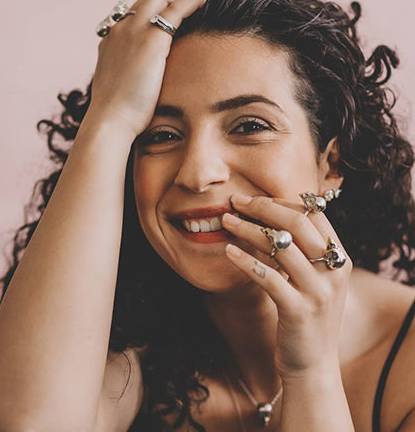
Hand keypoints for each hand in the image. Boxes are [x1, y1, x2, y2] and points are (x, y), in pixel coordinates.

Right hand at [87, 0, 208, 138]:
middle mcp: (120, 30)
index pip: (132, 15)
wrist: (111, 119)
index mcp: (110, 42)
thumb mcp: (119, 88)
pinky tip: (203, 2)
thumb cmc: (117, 114)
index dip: (152, 10)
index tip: (167, 13)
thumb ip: (128, 77)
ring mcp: (134, 31)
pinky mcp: (152, 40)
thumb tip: (140, 85)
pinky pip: (176, 10)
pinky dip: (191, 2)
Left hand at [221, 194, 351, 379]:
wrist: (314, 366)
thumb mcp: (317, 281)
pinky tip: (228, 251)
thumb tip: (273, 217)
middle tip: (236, 202)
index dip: (281, 202)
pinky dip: (245, 261)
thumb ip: (305, 252)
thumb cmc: (308, 316)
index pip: (313, 215)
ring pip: (280, 247)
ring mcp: (318, 292)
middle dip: (262, 207)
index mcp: (340, 258)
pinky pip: (267, 278)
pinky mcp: (298, 311)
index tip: (254, 199)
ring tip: (225, 221)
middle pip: (297, 224)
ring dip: (248, 229)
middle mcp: (334, 272)